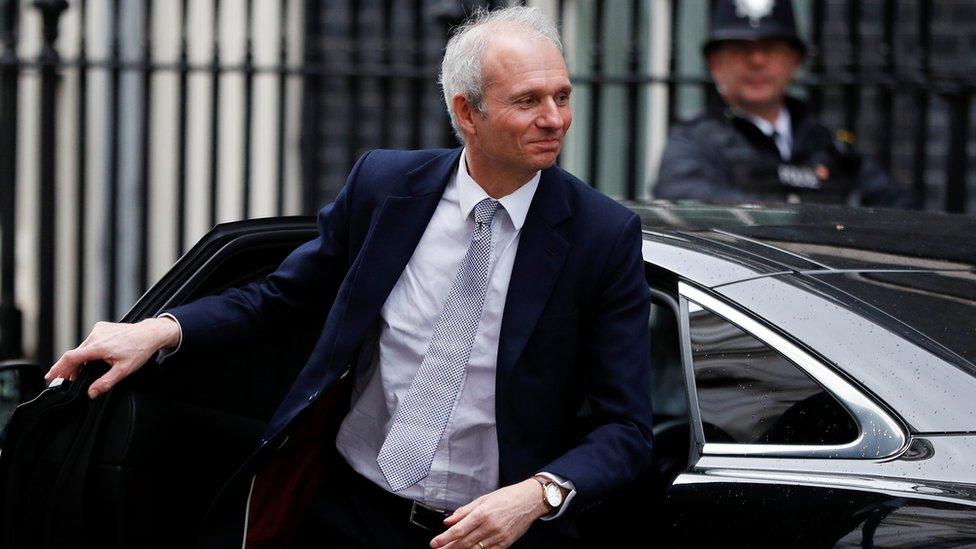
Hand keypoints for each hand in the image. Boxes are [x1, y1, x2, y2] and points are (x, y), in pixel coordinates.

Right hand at [45, 317, 180, 398]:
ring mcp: (98, 330)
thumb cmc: (139, 350)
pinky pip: (90, 341)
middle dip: (70, 368)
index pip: (70, 358)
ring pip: (82, 348)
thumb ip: (106, 382)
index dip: (58, 368)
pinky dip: (88, 350)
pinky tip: (94, 358)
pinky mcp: (102, 327)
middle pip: (75, 354)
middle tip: (70, 380)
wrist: (150, 333)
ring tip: (83, 372)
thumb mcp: (124, 370)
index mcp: (98, 347)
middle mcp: (96, 336)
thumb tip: (91, 393)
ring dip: (80, 360)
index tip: (49, 377)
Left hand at [430, 479, 547, 548]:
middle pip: (464, 542)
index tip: (434, 543)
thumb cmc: (508, 497)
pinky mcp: (505, 543)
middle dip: (449, 548)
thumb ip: (464, 511)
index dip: (444, 538)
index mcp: (482, 513)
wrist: (529, 501)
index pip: (458, 530)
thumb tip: (448, 520)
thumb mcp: (483, 499)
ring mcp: (498, 537)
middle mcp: (489, 526)